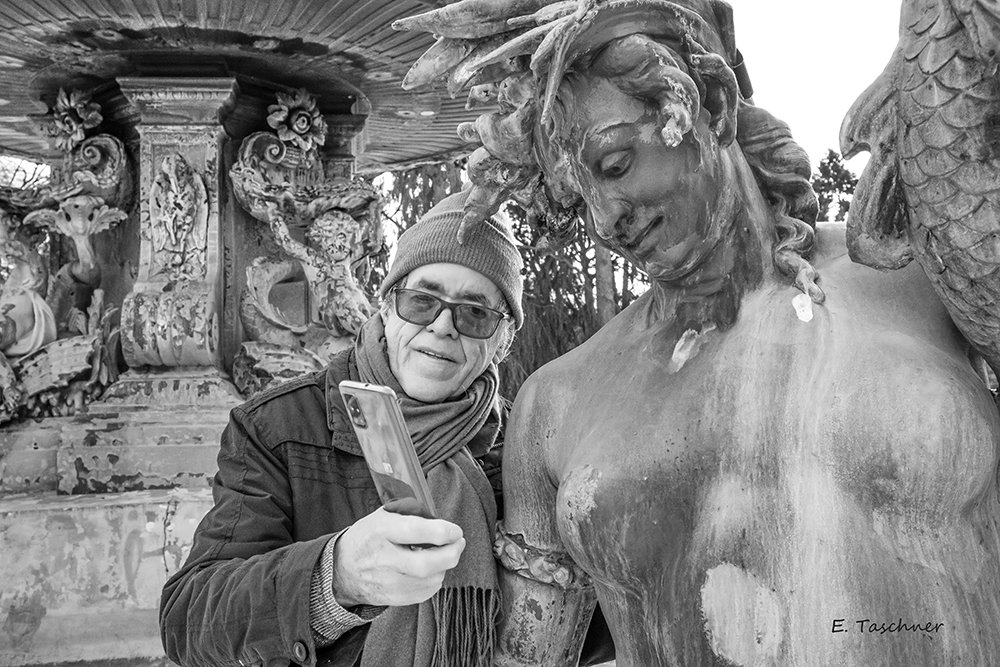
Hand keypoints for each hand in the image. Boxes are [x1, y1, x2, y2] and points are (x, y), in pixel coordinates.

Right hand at [331, 505, 465, 606]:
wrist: (343, 567)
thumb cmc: (369, 536)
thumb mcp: (384, 515)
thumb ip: (412, 515)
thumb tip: (442, 523)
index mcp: (381, 531)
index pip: (416, 532)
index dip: (443, 532)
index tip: (455, 531)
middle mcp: (383, 559)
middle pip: (426, 564)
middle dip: (451, 554)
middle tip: (458, 543)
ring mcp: (387, 582)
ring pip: (430, 580)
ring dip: (444, 566)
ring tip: (442, 555)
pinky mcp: (392, 598)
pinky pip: (425, 592)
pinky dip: (434, 580)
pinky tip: (430, 569)